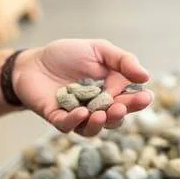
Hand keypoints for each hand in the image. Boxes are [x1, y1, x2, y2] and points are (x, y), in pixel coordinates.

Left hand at [13, 39, 151, 136]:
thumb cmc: (68, 55)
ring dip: (99, 123)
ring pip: (93, 128)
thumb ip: (122, 60)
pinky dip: (75, 121)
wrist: (33, 60)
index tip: (145, 97)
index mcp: (110, 91)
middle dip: (120, 113)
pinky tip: (81, 113)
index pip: (128, 100)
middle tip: (121, 107)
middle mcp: (96, 107)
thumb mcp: (99, 50)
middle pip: (113, 117)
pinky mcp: (57, 118)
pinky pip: (68, 126)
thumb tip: (146, 76)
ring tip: (102, 113)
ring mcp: (77, 115)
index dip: (137, 101)